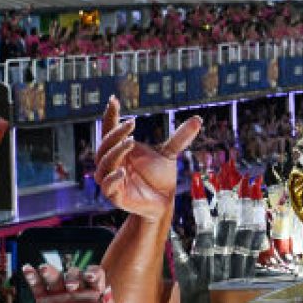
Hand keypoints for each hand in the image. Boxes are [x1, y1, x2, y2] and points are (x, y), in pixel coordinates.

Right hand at [27, 265, 115, 302]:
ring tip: (44, 268)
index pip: (95, 275)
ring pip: (55, 277)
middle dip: (72, 276)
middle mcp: (77, 291)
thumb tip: (107, 292)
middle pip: (74, 274)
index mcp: (94, 294)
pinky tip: (28, 269)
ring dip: (50, 271)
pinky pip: (38, 286)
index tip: (90, 276)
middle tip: (71, 286)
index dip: (93, 272)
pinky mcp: (44, 302)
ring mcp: (60, 295)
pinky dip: (32, 277)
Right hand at [96, 95, 199, 220]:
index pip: (110, 130)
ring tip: (130, 141)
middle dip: (116, 133)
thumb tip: (198, 120)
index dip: (110, 115)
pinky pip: (108, 186)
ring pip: (104, 163)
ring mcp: (112, 179)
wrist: (164, 202)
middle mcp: (111, 163)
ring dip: (115, 151)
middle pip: (105, 144)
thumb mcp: (169, 154)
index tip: (114, 100)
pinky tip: (123, 172)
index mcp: (119, 150)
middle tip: (132, 123)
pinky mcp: (116, 196)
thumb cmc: (160, 177)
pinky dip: (113, 179)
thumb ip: (180, 137)